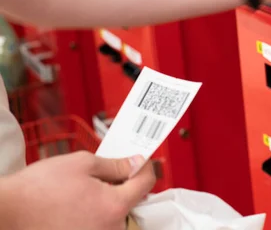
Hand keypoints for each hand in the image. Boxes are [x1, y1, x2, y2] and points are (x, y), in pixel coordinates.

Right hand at [0, 151, 154, 229]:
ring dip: (107, 201)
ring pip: (114, 215)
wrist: (7, 212)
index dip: (144, 166)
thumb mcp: (82, 163)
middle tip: (107, 173)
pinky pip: (99, 225)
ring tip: (84, 190)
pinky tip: (77, 204)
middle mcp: (110, 228)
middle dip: (123, 185)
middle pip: (130, 202)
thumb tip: (135, 163)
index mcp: (114, 206)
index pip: (145, 184)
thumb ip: (115, 164)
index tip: (140, 159)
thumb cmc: (39, 189)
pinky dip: (93, 214)